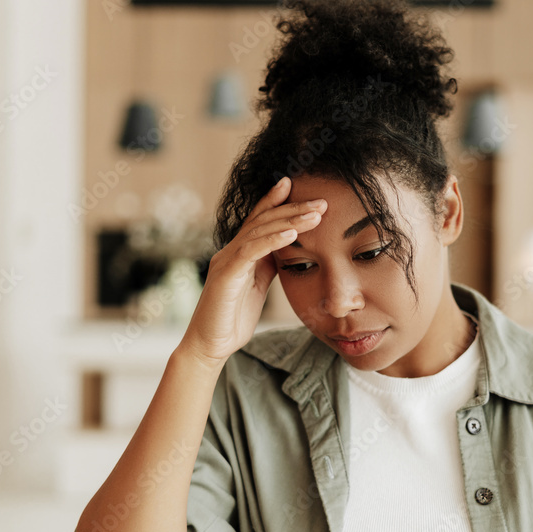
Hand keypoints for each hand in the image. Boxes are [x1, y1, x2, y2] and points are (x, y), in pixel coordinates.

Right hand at [177, 176, 324, 367]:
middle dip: (292, 208)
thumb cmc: (233, 318)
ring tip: (315, 214)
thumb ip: (268, 265)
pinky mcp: (226, 275)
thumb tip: (287, 248)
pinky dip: (272, 240)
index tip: (296, 185)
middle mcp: (230, 251)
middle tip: (321, 201)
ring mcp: (226, 261)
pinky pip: (251, 252)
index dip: (276, 200)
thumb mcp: (258, 286)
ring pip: (259, 231)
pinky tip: (292, 234)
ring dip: (289, 221)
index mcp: (239, 253)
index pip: (259, 220)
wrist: (210, 345)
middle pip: (263, 220)